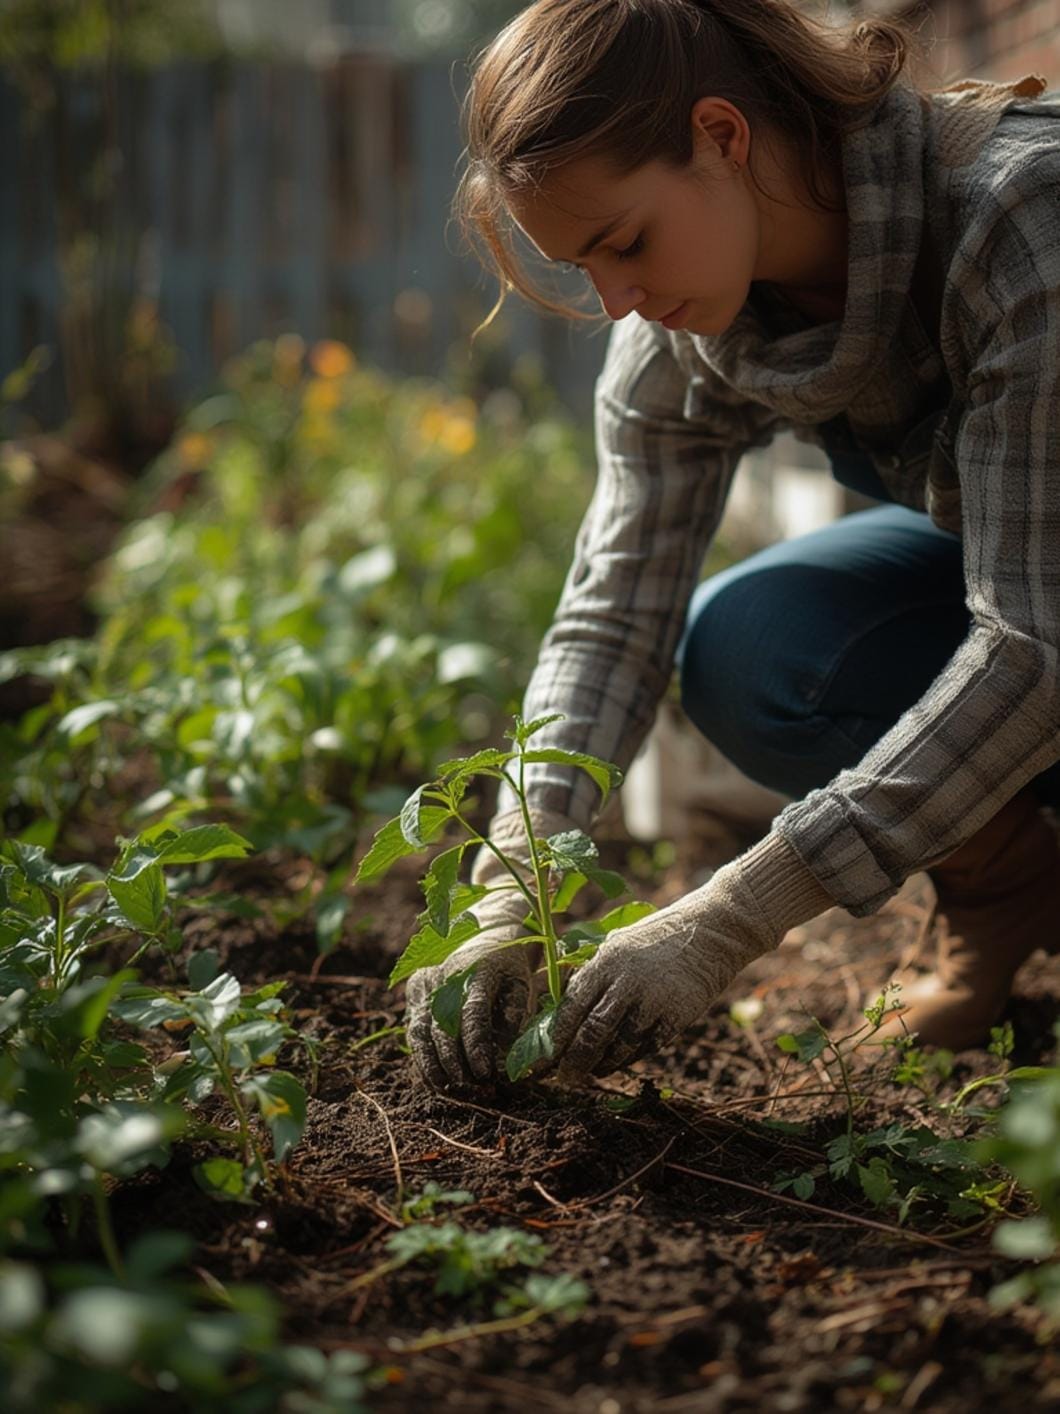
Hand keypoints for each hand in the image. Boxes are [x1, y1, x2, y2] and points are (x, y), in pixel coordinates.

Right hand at [405, 806, 575, 1089]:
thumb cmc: (513, 959)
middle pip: (444, 1027)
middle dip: (459, 1064)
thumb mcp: (524, 979)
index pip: (474, 1012)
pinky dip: (424, 1058)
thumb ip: (519, 1013)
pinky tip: (438, 1081)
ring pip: (423, 1031)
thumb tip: (512, 1053)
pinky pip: (414, 1029)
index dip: (478, 1046)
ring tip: (457, 1091)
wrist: (488, 925)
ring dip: (438, 1066)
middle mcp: (448, 972)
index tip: (487, 1073)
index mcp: (479, 968)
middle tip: (476, 1090)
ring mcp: (427, 979)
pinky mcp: (416, 988)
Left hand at [541, 840, 833, 1080]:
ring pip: (620, 1046)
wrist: (711, 931)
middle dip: (575, 1060)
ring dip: (603, 1063)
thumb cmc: (658, 938)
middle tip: (566, 1077)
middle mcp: (626, 982)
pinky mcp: (677, 1015)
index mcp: (606, 961)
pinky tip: (623, 1061)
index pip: (571, 1006)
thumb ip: (592, 970)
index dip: (556, 1036)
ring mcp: (654, 1000)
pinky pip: (648, 1047)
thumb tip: (558, 1002)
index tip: (546, 1055)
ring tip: (594, 1070)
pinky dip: (632, 1057)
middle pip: (592, 1033)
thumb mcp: (619, 943)